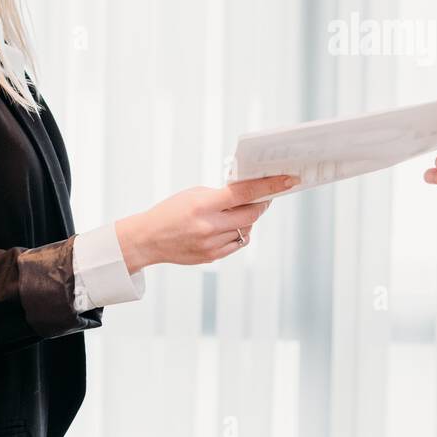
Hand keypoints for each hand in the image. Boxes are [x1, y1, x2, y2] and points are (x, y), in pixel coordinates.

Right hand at [115, 174, 298, 272]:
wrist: (148, 239)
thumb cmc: (171, 210)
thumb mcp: (195, 194)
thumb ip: (222, 195)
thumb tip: (250, 193)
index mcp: (203, 205)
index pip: (245, 192)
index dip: (270, 185)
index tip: (288, 180)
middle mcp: (209, 226)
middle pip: (252, 213)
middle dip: (262, 202)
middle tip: (266, 195)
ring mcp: (212, 245)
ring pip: (246, 229)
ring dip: (249, 218)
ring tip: (238, 210)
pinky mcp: (212, 257)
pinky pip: (238, 243)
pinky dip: (240, 232)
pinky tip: (231, 225)